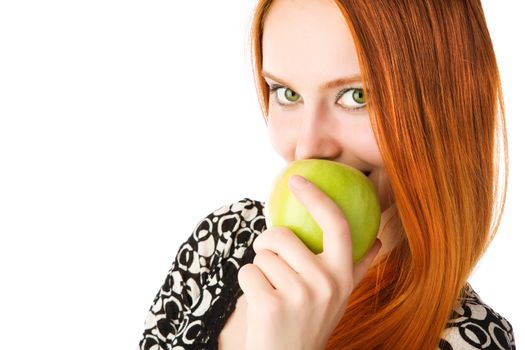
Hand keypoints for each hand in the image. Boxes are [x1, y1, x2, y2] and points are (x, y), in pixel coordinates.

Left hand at [237, 175, 381, 349]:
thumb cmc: (309, 323)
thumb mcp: (339, 297)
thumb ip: (356, 268)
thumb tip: (380, 242)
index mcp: (343, 276)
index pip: (336, 224)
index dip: (317, 197)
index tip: (297, 179)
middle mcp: (326, 284)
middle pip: (282, 236)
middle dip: (267, 242)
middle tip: (269, 256)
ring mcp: (299, 296)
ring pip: (262, 255)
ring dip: (260, 268)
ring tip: (271, 289)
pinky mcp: (270, 305)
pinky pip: (248, 271)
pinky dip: (248, 282)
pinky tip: (260, 301)